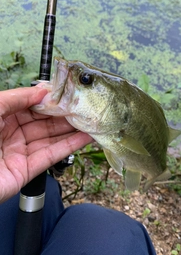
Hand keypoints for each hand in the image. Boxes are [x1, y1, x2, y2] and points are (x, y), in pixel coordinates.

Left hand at [0, 87, 91, 202]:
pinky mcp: (27, 171)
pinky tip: (85, 137)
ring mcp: (20, 152)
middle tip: (84, 107)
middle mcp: (11, 133)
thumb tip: (43, 91)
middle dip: (64, 114)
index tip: (68, 93)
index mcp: (1, 116)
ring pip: (51, 138)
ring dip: (72, 130)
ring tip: (91, 120)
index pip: (31, 105)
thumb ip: (17, 97)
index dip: (50, 99)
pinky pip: (51, 155)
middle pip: (44, 121)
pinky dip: (69, 146)